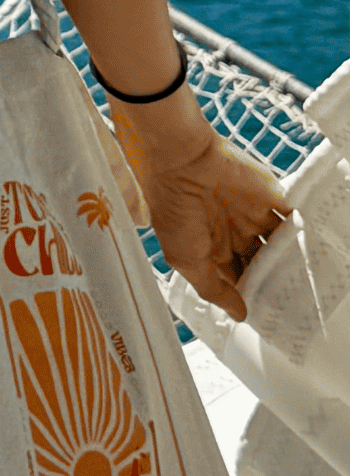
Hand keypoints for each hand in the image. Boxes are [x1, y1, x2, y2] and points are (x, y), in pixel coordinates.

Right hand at [109, 86, 291, 321]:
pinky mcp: (266, 199)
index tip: (266, 313)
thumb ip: (212, 289)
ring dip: (288, 262)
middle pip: (260, 264)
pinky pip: (289, 220)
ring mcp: (249, 216)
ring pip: (277, 246)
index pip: (236, 279)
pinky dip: (299, 235)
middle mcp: (230, 234)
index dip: (249, 295)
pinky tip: (303, 252)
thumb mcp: (184, 259)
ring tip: (300, 281)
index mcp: (208, 249)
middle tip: (288, 302)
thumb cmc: (171, 206)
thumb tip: (238, 313)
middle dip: (273, 281)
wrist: (181, 161)